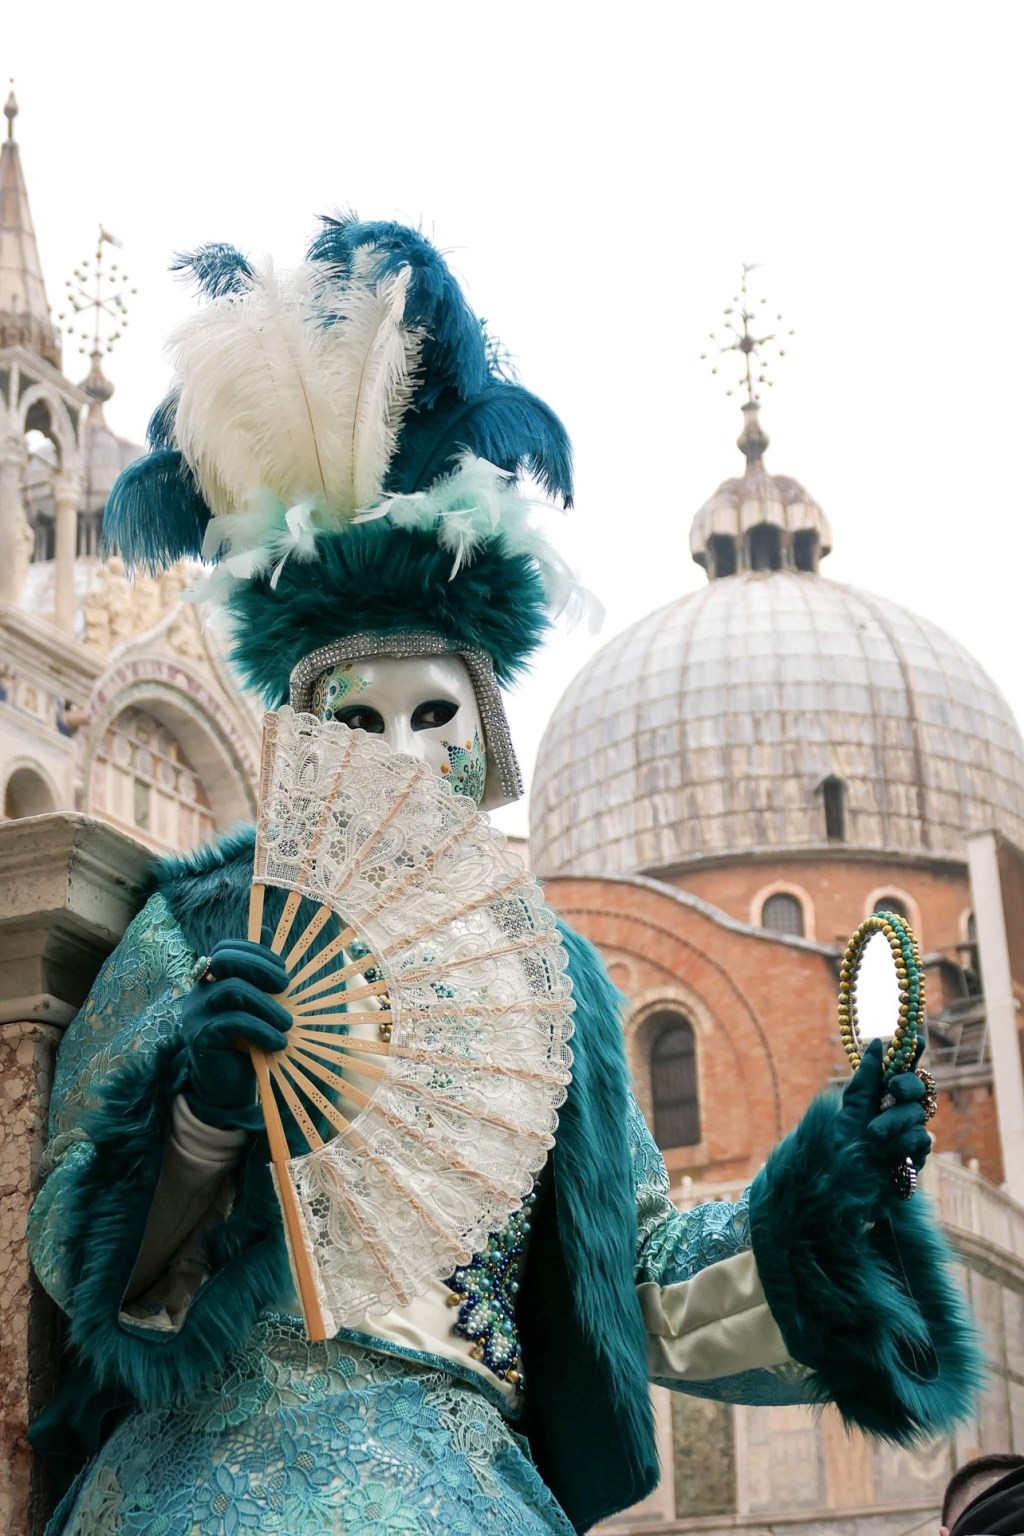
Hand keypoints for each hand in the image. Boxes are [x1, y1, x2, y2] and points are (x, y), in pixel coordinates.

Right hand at [181, 939, 289, 1128]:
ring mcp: (195, 1014)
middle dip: (261, 968)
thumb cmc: (247, 1043)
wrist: (227, 1090)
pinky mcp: (199, 1037)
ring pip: (232, 990)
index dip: (258, 953)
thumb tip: (265, 928)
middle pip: (224, 959)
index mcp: (210, 980)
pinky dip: (262, 1030)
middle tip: (285, 988)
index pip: (227, 948)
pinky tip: (278, 1043)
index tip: (284, 972)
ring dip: (267, 1006)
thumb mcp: (257, 1006)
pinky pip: (233, 1022)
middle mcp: (197, 992)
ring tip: (286, 1025)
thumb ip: (258, 973)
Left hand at [837, 1039, 931, 1213]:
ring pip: (917, 1115)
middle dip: (906, 1086)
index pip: (905, 1068)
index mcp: (884, 1094)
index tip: (915, 1037)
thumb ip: (867, 1076)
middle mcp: (901, 1109)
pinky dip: (901, 1146)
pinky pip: (921, 1140)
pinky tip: (888, 1155)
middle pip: (919, 1088)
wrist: (843, 1179)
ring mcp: (911, 1131)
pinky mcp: (917, 1155)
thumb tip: (878, 1042)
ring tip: (874, 1136)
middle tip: (893, 1089)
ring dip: (894, 1124)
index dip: (913, 1052)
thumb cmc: (845, 1141)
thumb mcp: (851, 1105)